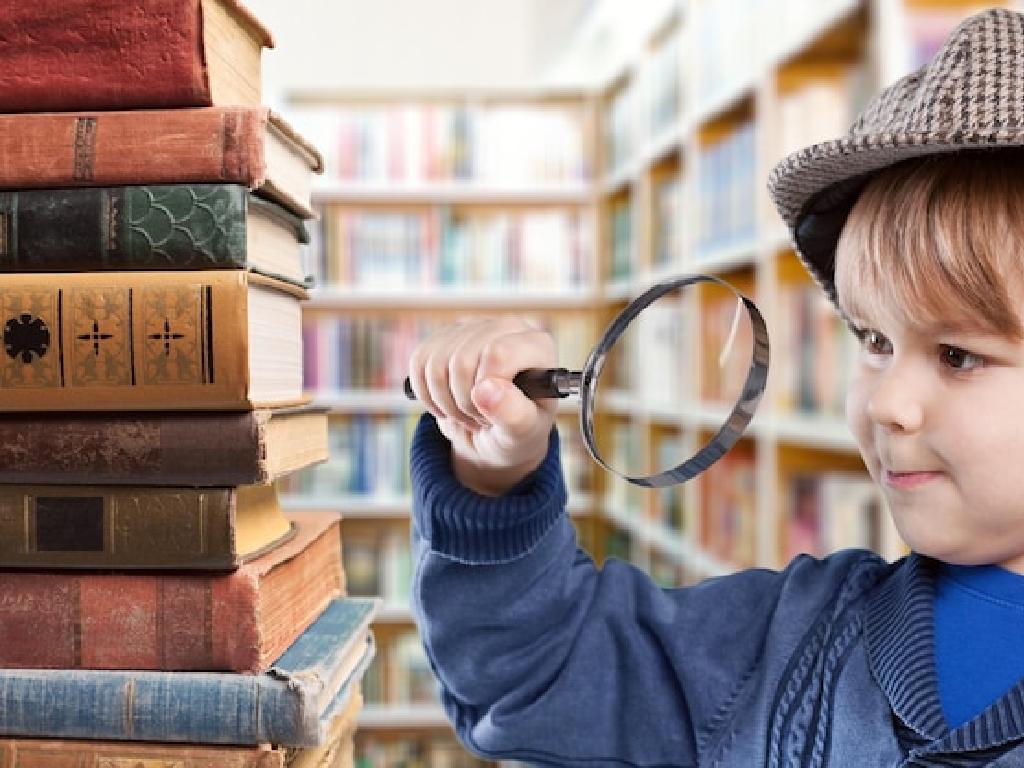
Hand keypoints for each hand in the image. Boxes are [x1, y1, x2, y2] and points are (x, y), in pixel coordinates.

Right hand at [407, 316, 557, 495]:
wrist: (493, 434)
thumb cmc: (516, 432)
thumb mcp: (523, 433)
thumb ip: (513, 414)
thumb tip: (485, 389)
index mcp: (538, 346)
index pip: (498, 353)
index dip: (486, 390)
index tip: (493, 413)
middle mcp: (507, 327)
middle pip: (462, 360)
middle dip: (464, 402)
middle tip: (481, 418)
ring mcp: (474, 328)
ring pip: (436, 363)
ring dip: (445, 401)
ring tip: (466, 412)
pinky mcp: (445, 336)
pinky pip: (418, 362)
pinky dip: (426, 394)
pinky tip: (447, 403)